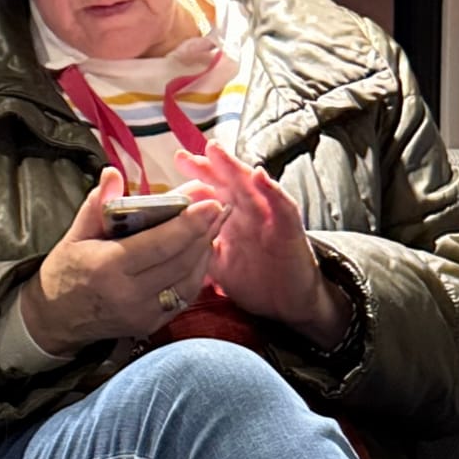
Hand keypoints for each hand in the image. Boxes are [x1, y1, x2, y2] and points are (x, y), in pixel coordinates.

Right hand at [21, 167, 225, 356]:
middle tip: (220, 207)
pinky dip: (196, 273)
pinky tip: (200, 252)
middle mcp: (129, 294)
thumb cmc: (65, 272)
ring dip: (205, 251)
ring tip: (214, 225)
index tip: (210, 203)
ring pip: (188, 281)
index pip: (160, 244)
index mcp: (109, 268)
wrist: (56, 320)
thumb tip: (113, 174)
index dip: (189, 223)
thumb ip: (97, 205)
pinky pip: (183, 297)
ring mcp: (143, 313)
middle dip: (205, 232)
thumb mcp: (75, 234)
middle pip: (181, 261)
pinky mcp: (151, 325)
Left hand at [191, 143, 349, 347]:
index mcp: (232, 220)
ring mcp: (269, 218)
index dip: (197, 177)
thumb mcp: (219, 267)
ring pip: (251, 186)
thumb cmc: (257, 284)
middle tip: (185, 156)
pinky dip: (272, 190)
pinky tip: (259, 176)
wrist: (290, 306)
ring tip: (216, 152)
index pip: (213, 191)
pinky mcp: (289, 228)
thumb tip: (169, 237)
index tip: (179, 162)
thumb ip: (199, 249)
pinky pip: (282, 205)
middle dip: (207, 167)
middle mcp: (250, 213)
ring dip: (234, 168)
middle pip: (228, 182)